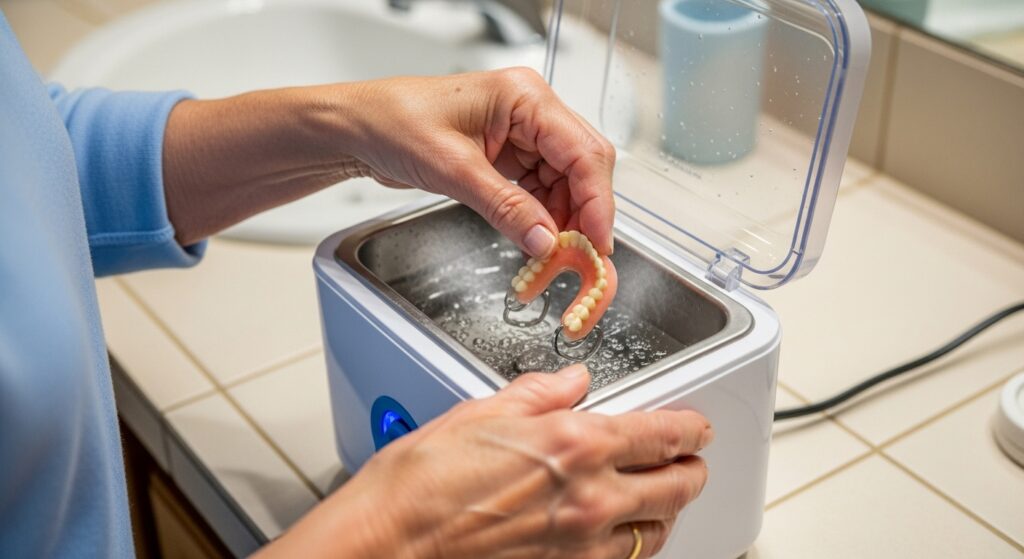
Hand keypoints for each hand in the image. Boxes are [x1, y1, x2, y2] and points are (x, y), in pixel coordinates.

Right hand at [261, 365, 711, 558]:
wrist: (390, 544)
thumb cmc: (420, 484)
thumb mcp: (479, 413)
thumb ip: (538, 394)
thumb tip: (570, 381)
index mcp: (574, 445)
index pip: (663, 434)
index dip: (690, 429)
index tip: (696, 428)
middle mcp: (591, 499)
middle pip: (677, 487)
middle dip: (690, 470)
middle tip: (689, 461)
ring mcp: (582, 546)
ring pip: (657, 532)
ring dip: (665, 512)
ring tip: (659, 499)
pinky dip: (633, 547)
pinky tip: (620, 537)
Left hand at [327, 68, 616, 257]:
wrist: (360, 128)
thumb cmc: (394, 122)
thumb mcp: (452, 169)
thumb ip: (505, 207)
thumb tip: (546, 240)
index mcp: (525, 97)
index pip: (583, 152)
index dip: (597, 202)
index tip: (597, 243)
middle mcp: (531, 112)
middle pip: (583, 168)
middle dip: (584, 214)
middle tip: (580, 258)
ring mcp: (522, 134)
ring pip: (566, 184)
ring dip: (563, 221)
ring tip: (553, 258)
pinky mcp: (510, 156)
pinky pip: (541, 191)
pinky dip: (542, 219)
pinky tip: (536, 241)